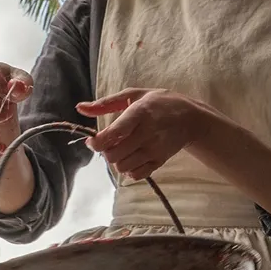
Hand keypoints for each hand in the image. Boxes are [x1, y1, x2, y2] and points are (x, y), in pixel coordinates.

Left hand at [76, 88, 210, 181]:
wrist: (191, 119)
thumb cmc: (160, 102)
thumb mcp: (134, 95)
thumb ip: (105, 103)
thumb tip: (79, 108)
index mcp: (140, 112)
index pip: (114, 134)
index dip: (97, 142)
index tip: (93, 140)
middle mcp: (147, 133)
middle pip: (114, 155)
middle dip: (105, 151)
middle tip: (109, 143)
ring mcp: (155, 149)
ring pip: (122, 166)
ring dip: (116, 160)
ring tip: (122, 149)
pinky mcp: (160, 161)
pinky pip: (136, 175)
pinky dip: (129, 170)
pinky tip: (132, 157)